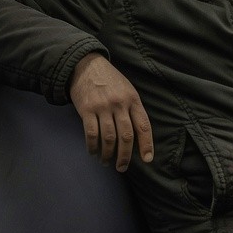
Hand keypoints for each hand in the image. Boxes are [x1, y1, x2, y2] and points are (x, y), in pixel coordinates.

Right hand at [69, 53, 153, 171]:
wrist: (86, 65)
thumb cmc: (110, 80)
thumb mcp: (127, 90)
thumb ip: (133, 109)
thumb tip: (136, 137)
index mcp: (133, 100)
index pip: (143, 126)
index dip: (146, 145)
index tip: (147, 159)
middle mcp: (119, 104)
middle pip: (126, 136)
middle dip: (125, 156)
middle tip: (122, 167)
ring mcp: (103, 107)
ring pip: (109, 138)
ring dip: (108, 154)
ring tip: (106, 162)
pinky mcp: (87, 109)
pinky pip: (92, 133)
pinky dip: (93, 146)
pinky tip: (93, 152)